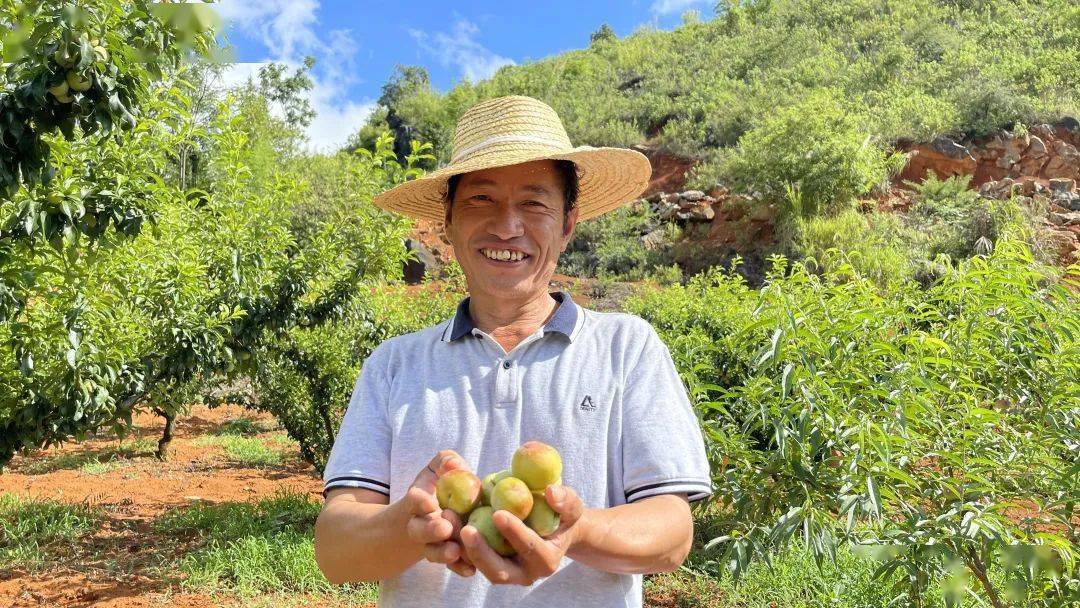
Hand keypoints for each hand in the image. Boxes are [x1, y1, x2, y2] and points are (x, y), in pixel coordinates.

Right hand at [401, 450, 475, 575]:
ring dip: (443, 552)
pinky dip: (459, 568)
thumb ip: (443, 462)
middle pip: (420, 530)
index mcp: (417, 502)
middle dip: (431, 530)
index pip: (414, 501)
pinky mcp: (447, 557)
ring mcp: (432, 544)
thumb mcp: (436, 471)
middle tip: (444, 527)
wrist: (431, 517)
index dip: (419, 501)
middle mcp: (420, 525)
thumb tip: (454, 463)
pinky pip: (451, 565)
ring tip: (455, 551)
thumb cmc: (437, 488)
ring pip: (433, 551)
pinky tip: (470, 570)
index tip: (428, 501)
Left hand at [459, 484, 585, 584]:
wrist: (552, 528)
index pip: (530, 549)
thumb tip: (551, 493)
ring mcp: (504, 573)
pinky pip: (469, 560)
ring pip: (480, 567)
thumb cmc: (563, 515)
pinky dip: (457, 543)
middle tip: (466, 528)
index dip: (515, 533)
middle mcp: (524, 574)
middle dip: (481, 551)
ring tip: (450, 521)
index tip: (499, 513)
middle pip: (498, 570)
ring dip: (463, 547)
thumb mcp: (572, 506)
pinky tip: (447, 521)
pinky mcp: (488, 565)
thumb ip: (565, 500)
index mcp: (546, 561)